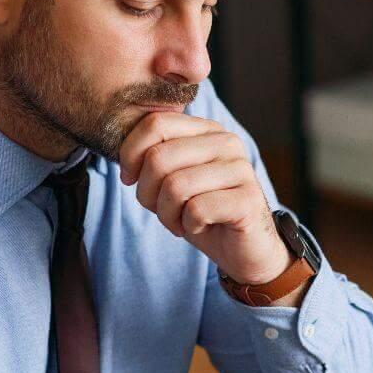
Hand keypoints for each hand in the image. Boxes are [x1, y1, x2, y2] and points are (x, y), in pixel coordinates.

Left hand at [118, 111, 292, 285]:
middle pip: (159, 156)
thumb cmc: (204, 213)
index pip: (156, 123)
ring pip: (175, 186)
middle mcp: (227, 142)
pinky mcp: (248, 199)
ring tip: (178, 222)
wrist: (244, 249)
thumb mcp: (172, 180)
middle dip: (147, 192)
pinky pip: (196, 209)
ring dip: (167, 214)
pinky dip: (188, 225)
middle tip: (159, 209)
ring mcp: (241, 170)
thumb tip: (125, 159)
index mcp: (207, 130)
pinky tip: (200, 227)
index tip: (131, 180)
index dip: (130, 154)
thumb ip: (154, 159)